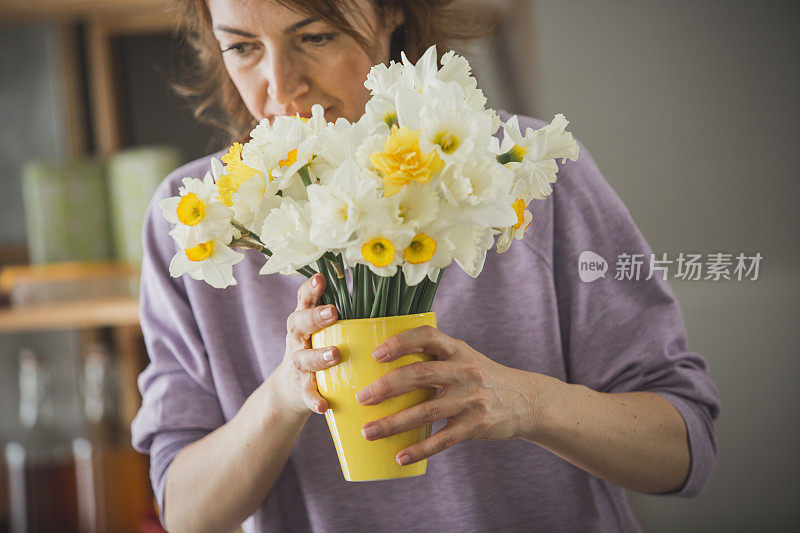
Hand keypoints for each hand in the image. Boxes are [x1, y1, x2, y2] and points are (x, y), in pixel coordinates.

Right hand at [274, 273, 339, 415]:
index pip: (304, 299)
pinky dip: (314, 399)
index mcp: (304, 321)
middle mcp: (298, 339)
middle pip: (299, 323)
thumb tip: (375, 283)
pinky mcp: (301, 388)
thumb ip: (337, 310)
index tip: (321, 279)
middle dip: (315, 317)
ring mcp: (298, 364)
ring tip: (335, 354)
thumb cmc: (316, 348)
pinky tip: (323, 405)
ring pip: (304, 358)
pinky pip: (307, 394)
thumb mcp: (321, 327)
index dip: (310, 288)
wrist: (290, 388)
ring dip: (318, 356)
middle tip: (334, 312)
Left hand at [355, 326, 548, 465]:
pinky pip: (442, 440)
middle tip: (362, 398)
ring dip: (393, 424)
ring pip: (425, 412)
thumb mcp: (464, 357)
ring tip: (368, 432)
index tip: (376, 354)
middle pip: (420, 375)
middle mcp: (464, 371)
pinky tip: (400, 457)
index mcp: (458, 349)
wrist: (526, 400)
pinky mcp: (476, 425)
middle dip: (386, 387)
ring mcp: (470, 399)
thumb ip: (434, 357)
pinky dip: (419, 450)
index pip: (427, 336)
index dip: (400, 342)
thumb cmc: (482, 376)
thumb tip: (382, 363)